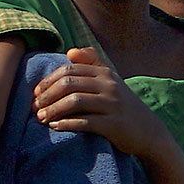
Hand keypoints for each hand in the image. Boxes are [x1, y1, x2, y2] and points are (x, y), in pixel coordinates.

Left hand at [33, 48, 170, 159]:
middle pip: (69, 84)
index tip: (36, 93)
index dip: (48, 80)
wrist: (149, 131)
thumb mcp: (112, 80)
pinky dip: (67, 124)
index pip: (69, 70)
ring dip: (53, 110)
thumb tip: (69, 51)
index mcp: (105, 73)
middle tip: (34, 107)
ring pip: (74, 102)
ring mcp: (113, 105)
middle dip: (47, 95)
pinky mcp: (114, 125)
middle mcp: (109, 86)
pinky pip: (85, 122)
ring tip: (41, 118)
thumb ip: (92, 63)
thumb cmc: (122, 104)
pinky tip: (56, 127)